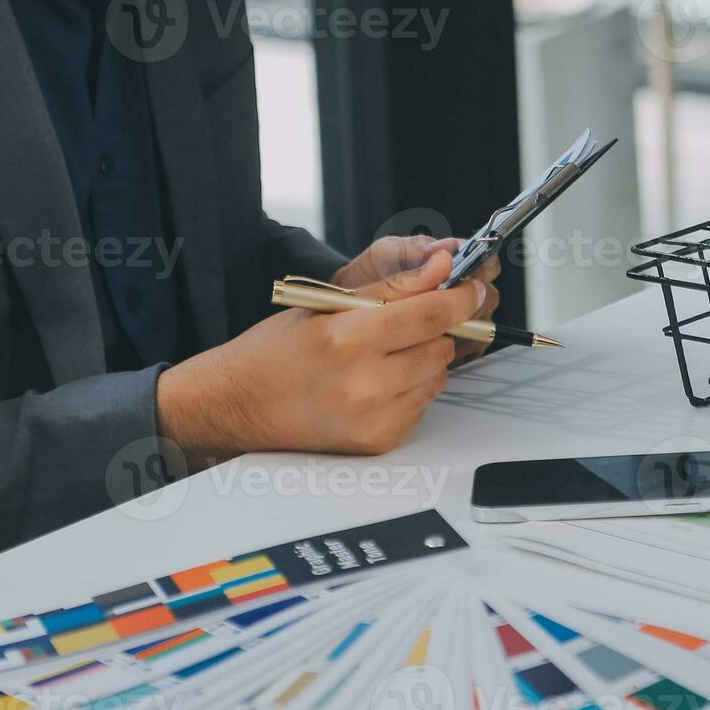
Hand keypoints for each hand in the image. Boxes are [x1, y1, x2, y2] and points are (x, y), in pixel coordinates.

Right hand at [157, 250, 486, 462]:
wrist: (239, 405)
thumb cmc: (275, 352)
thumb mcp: (328, 305)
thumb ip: (392, 287)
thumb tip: (442, 268)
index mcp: (348, 339)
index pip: (430, 314)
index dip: (460, 297)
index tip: (470, 287)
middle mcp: (364, 383)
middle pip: (440, 346)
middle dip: (435, 328)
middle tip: (408, 322)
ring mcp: (374, 418)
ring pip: (436, 376)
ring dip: (423, 359)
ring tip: (382, 355)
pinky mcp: (380, 441)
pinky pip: (421, 405)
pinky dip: (410, 389)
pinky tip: (375, 382)